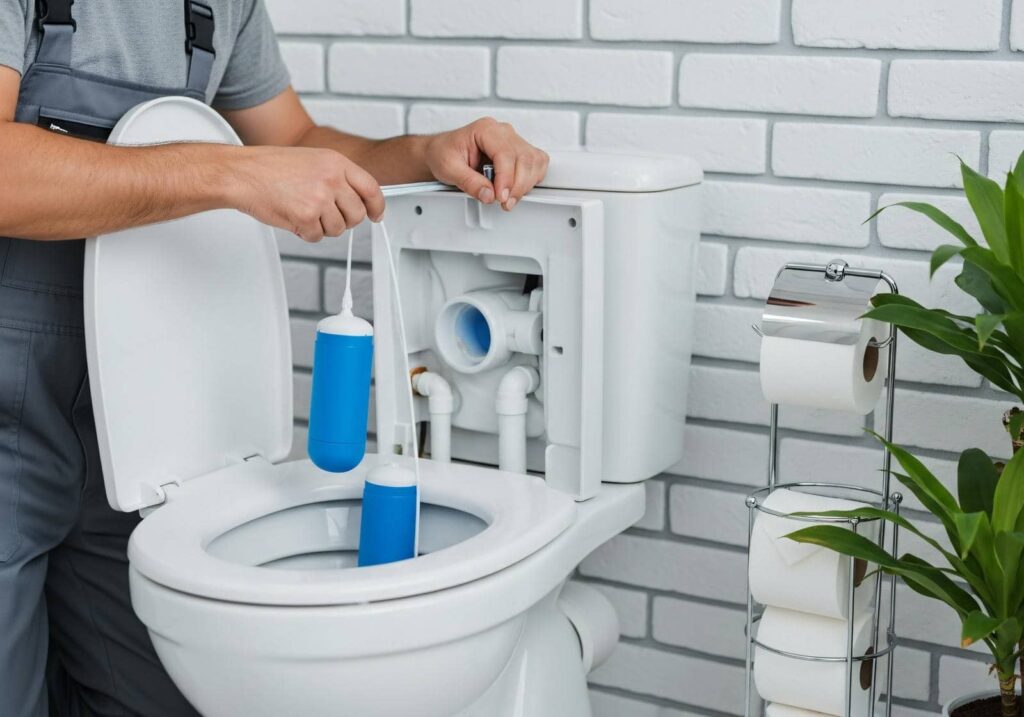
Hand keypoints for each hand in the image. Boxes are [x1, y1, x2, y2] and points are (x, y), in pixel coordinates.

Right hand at [229, 146, 384, 242]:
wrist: (242, 173)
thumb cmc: (270, 167)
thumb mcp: (312, 160)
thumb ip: (337, 177)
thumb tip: (357, 199)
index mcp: (336, 162)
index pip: (371, 188)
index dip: (376, 206)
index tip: (375, 215)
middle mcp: (331, 179)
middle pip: (356, 214)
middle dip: (344, 220)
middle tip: (326, 215)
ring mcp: (320, 198)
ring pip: (338, 229)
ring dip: (322, 227)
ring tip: (303, 211)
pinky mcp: (306, 217)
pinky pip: (317, 237)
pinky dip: (305, 233)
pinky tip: (293, 217)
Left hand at [423, 118, 548, 210]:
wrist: (441, 152)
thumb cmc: (444, 153)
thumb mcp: (448, 169)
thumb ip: (469, 182)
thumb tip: (489, 194)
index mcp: (485, 130)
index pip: (505, 153)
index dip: (506, 178)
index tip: (501, 197)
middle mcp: (502, 132)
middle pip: (524, 158)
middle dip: (517, 186)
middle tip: (504, 202)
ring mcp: (513, 141)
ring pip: (534, 161)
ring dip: (525, 184)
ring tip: (508, 199)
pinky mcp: (519, 151)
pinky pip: (537, 163)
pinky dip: (531, 179)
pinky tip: (517, 189)